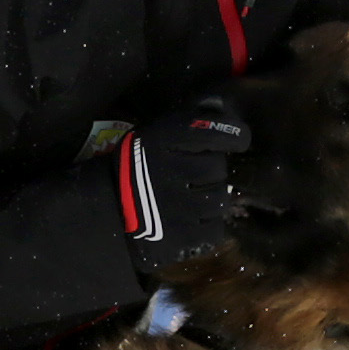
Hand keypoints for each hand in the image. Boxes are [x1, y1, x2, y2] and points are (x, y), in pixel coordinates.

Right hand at [117, 93, 248, 261]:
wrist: (109, 211)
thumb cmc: (138, 167)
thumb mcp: (154, 135)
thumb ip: (188, 124)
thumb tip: (226, 110)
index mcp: (161, 141)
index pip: (211, 132)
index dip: (233, 135)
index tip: (239, 140)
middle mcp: (168, 172)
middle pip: (218, 168)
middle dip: (211, 172)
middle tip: (195, 177)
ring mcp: (174, 208)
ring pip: (220, 200)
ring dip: (211, 199)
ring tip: (192, 200)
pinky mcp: (178, 239)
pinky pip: (215, 230)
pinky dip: (207, 226)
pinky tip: (191, 220)